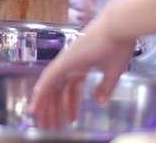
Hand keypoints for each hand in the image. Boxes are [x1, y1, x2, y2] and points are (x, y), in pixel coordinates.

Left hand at [27, 13, 135, 128]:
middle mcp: (72, 63)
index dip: (70, 105)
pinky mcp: (65, 60)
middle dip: (55, 109)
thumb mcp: (113, 72)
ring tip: (41, 122)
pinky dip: (41, 93)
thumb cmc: (119, 45)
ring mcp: (66, 60)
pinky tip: (37, 106)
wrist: (119, 28)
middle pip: (58, 89)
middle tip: (51, 127)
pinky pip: (49, 79)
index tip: (69, 120)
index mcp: (83, 65)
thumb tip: (99, 101)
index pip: (72, 88)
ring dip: (45, 105)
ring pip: (50, 86)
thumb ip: (105, 87)